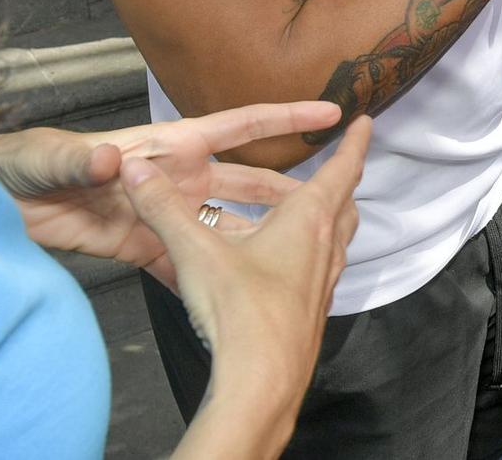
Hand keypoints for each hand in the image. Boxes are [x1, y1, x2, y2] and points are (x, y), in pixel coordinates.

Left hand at [0, 100, 342, 288]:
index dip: (286, 119)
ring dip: (257, 235)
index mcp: (166, 145)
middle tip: (335, 205)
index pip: (238, 125)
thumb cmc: (22, 162)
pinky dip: (209, 276)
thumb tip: (114, 160)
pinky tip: (236, 294)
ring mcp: (160, 213)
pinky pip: (185, 262)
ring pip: (225, 223)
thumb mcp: (52, 156)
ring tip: (298, 254)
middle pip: (246, 182)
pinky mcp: (139, 246)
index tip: (331, 114)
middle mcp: (174, 176)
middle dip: (288, 190)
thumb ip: (84, 157)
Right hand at [128, 115, 369, 457]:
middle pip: (344, 203)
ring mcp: (323, 281)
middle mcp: (325, 247)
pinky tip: (285, 265)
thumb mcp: (195, 250)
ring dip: (327, 218)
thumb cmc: (240, 310)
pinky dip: (311, 255)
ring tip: (309, 211)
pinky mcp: (312, 310)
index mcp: (308, 219)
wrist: (262, 378)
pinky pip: (320, 270)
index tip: (366, 122)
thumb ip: (163, 207)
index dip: (355, 143)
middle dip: (340, 180)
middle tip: (337, 164)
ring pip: (336, 238)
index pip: (342, 169)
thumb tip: (135, 169)